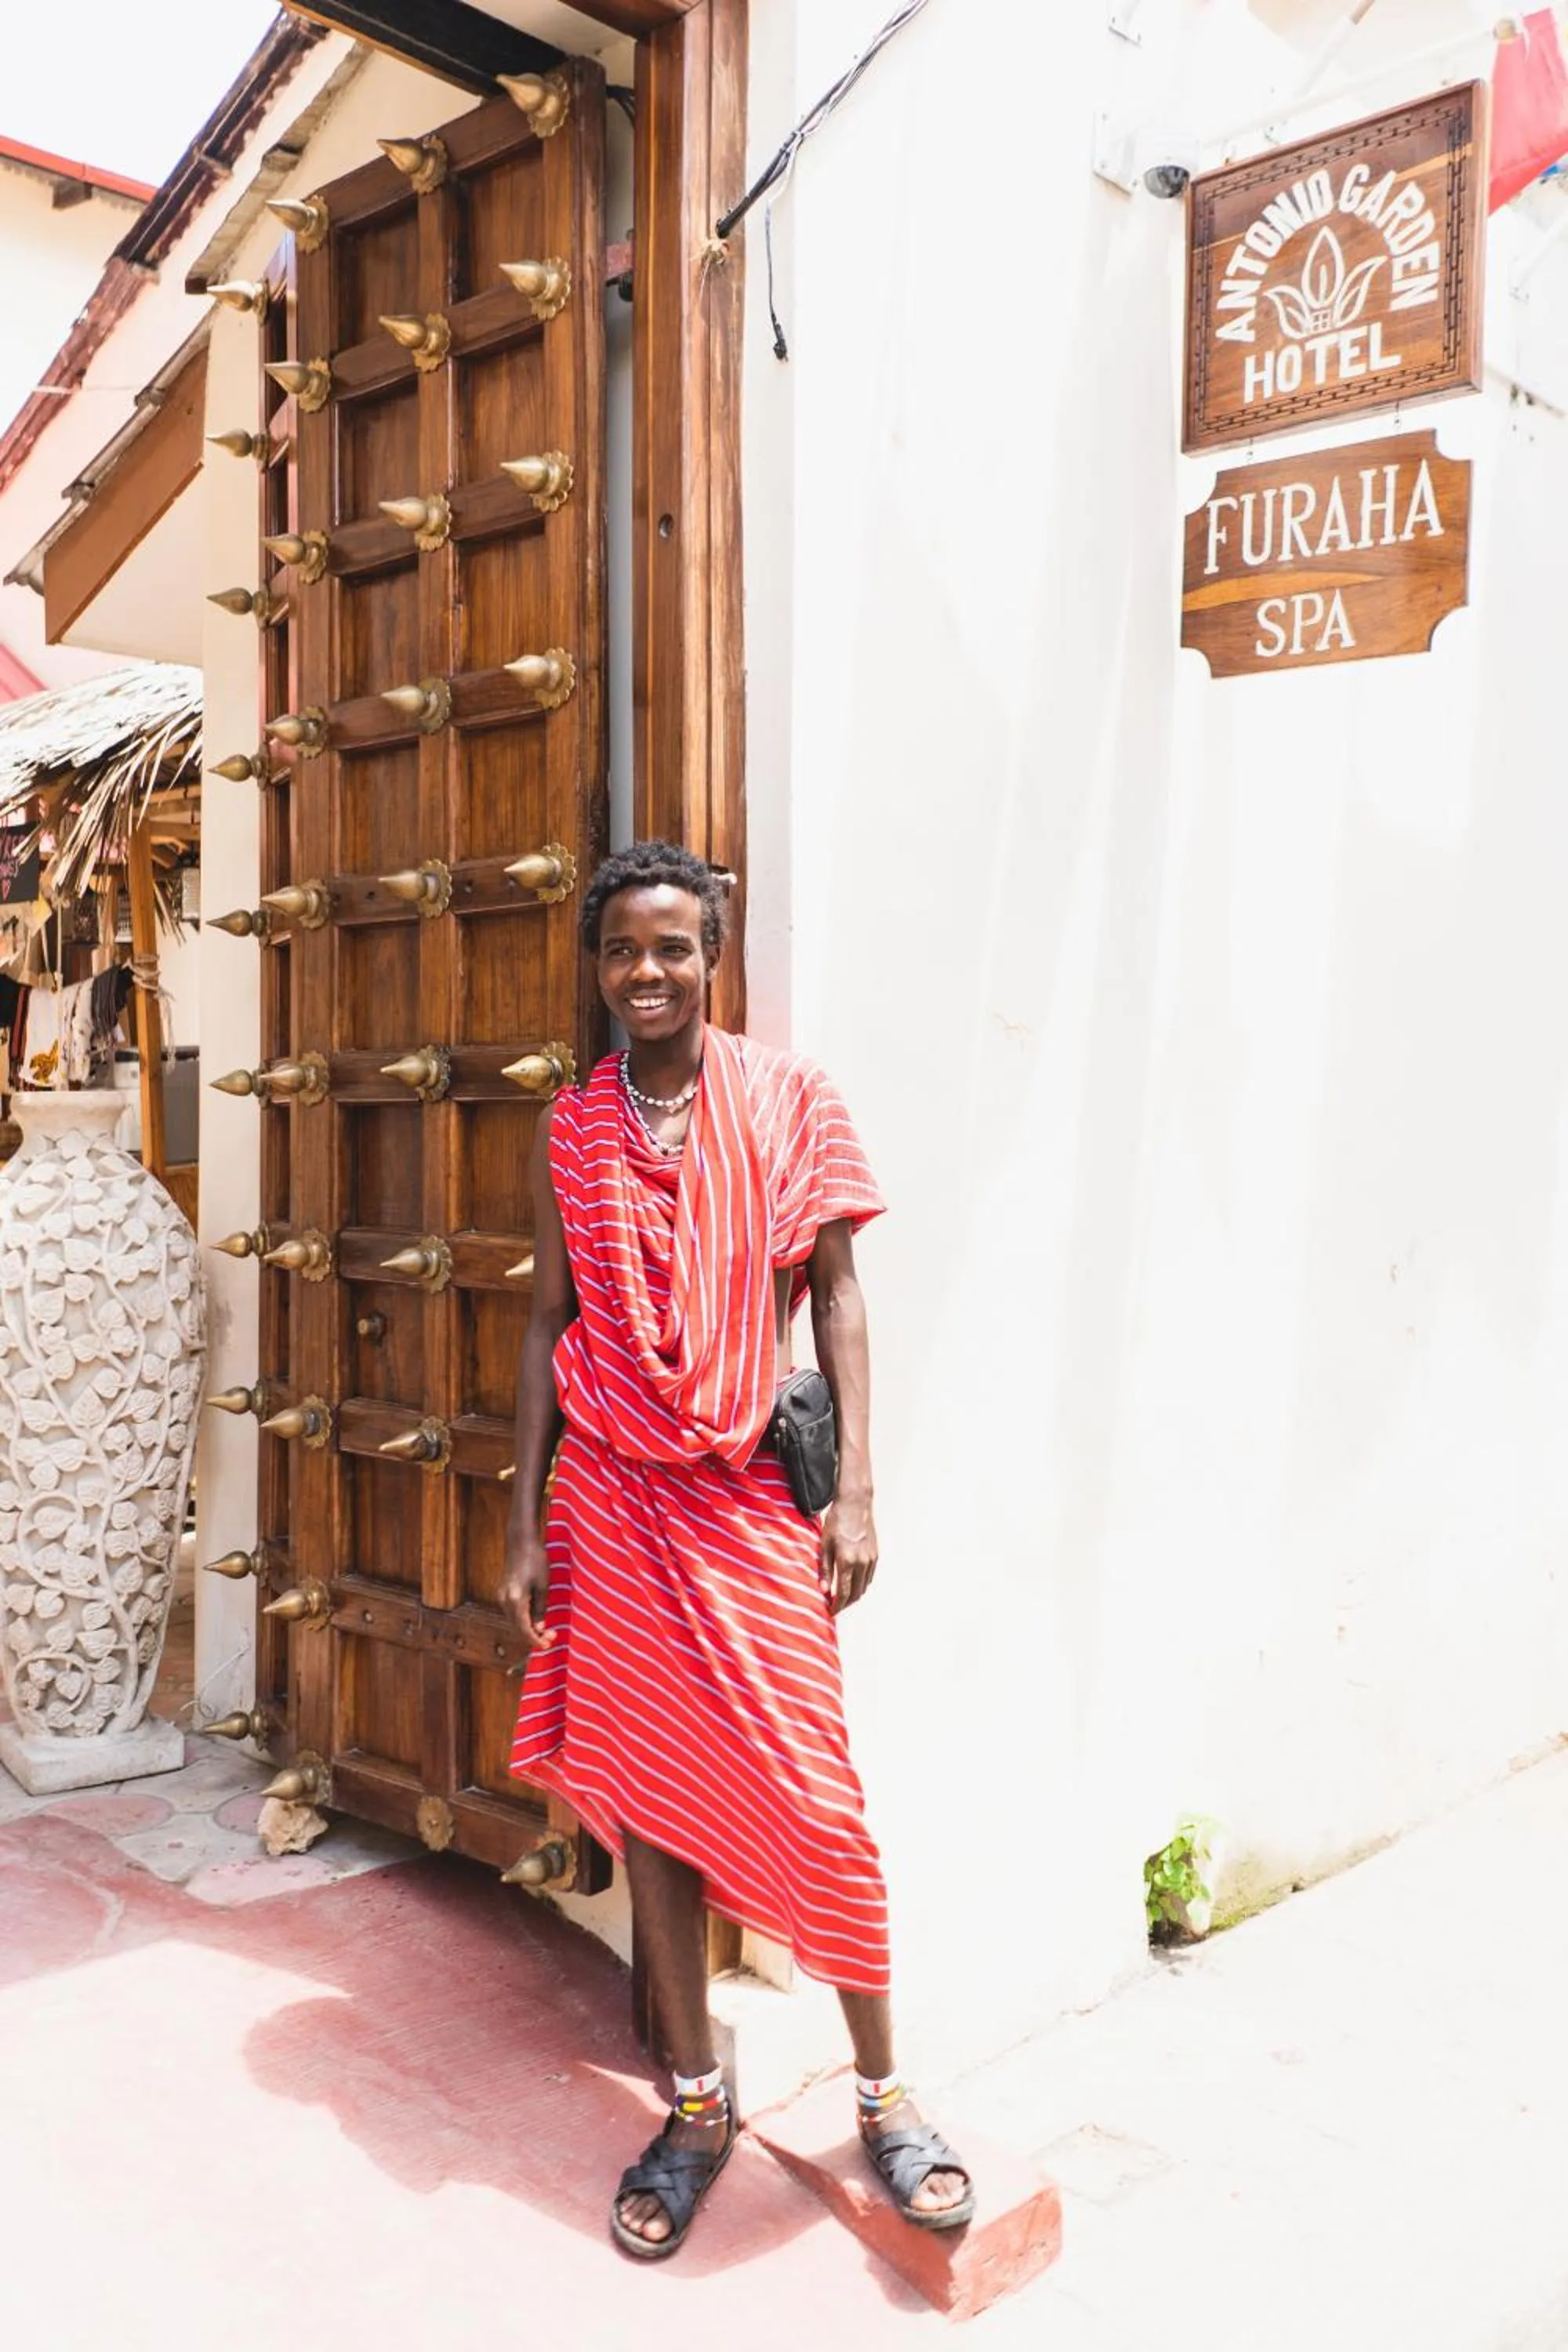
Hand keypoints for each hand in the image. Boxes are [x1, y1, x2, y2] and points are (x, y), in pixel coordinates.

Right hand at [502, 1524, 555, 1654]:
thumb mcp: (543, 1586)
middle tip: (551, 1636)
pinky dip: (523, 1618)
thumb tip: (540, 1629)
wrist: (521, 1541)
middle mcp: (504, 1600)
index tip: (547, 1645)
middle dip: (533, 1635)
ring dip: (528, 1627)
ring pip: (515, 1621)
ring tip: (546, 1628)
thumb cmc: (536, 1560)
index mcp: (516, 1600)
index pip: (524, 1629)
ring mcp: (501, 1596)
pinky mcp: (502, 1592)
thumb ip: (541, 1609)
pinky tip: (536, 1617)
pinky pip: (512, 1612)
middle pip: (517, 1627)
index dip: (535, 1640)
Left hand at [820, 1494, 876, 1614]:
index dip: (837, 1605)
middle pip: (855, 1593)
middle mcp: (862, 1562)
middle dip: (845, 1603)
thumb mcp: (824, 1544)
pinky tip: (853, 1582)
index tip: (830, 1611)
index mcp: (847, 1561)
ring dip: (854, 1595)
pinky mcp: (875, 1554)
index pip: (843, 1592)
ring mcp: (871, 1559)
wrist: (856, 1503)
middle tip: (835, 1606)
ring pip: (864, 1587)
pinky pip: (869, 1577)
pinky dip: (861, 1584)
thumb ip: (824, 1569)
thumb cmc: (836, 1521)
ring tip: (842, 1597)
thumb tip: (823, 1590)